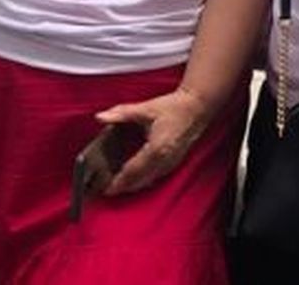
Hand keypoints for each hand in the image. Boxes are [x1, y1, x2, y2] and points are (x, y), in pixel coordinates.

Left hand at [96, 87, 210, 195]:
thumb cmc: (174, 107)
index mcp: (156, 148)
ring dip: (133, 185)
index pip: (132, 171)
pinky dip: (144, 180)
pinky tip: (136, 178)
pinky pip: (156, 176)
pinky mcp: (175, 162)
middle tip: (106, 191)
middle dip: (123, 187)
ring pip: (148, 181)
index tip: (105, 189)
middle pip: (140, 181)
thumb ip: (121, 113)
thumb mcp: (145, 108)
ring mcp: (171, 162)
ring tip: (118, 186)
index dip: (118, 182)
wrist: (197, 107)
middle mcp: (164, 159)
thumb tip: (100, 117)